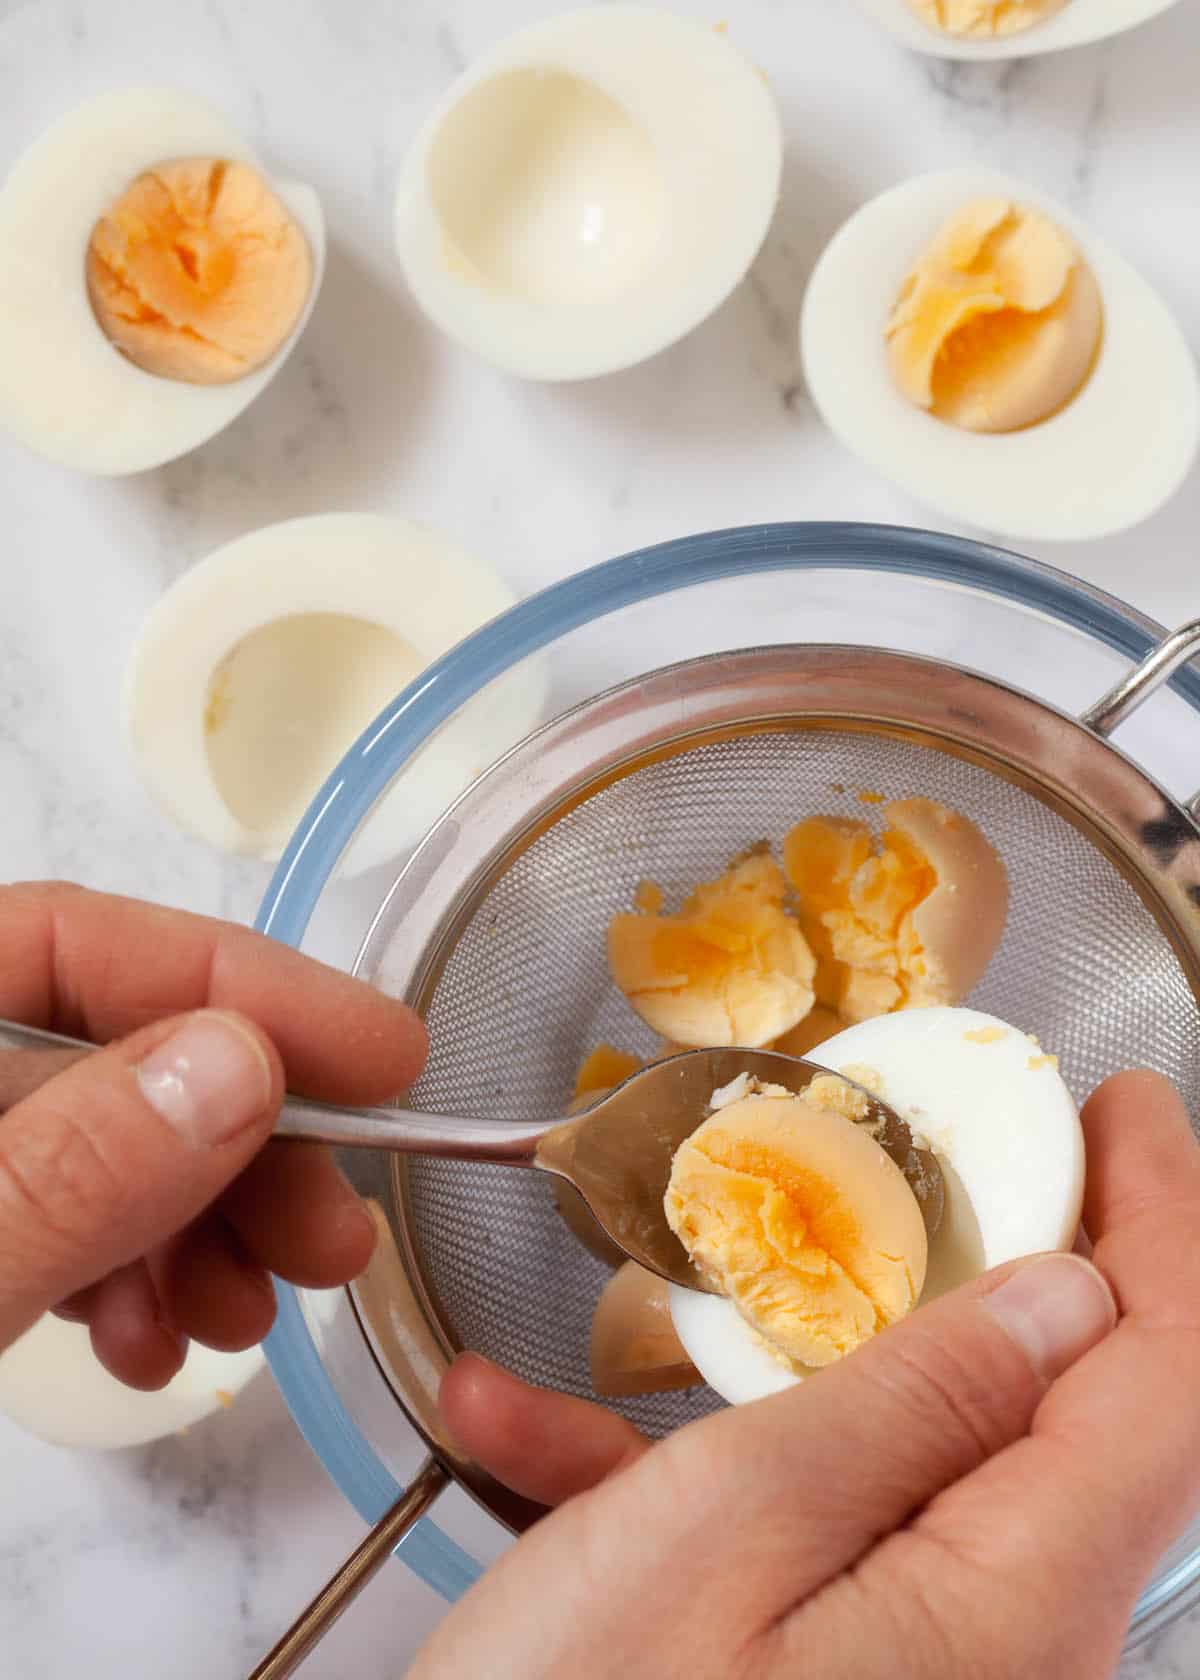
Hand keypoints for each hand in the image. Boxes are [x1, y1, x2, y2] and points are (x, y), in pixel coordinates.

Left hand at [0, 881, 425, 1389]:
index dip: (240, 985)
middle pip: (112, 1054)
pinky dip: (131, 1283)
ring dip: (202, 1229)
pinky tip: (156, 1350)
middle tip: (336, 1240)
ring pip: (106, 1151)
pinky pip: (62, 1230)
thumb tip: (244, 1063)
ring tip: (245, 1317)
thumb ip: (74, 1169)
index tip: (384, 1056)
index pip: (75, 939)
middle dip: (240, 1146)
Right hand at [414, 1070, 1199, 1679]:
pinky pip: (813, 1540)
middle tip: (972, 1154)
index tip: (1128, 1108)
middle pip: (1074, 1414)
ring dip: (790, 1372)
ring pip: (916, 1463)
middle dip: (1020, 1266)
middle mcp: (1011, 1651)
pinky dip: (696, 1477)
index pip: (1172, 1377)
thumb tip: (1067, 1299)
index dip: (1169, 1220)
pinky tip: (539, 1442)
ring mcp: (932, 1674)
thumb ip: (912, 1407)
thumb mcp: (725, 1531)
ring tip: (657, 1314)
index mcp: (1014, 1606)